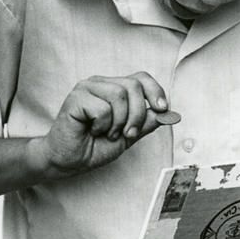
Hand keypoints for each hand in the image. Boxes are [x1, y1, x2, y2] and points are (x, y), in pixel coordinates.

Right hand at [31, 72, 179, 178]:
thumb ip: (147, 122)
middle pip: (133, 86)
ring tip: (106, 132)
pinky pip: (102, 108)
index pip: (141, 78)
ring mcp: (87, 88)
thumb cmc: (94, 146)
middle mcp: (101, 83)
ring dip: (118, 122)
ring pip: (119, 95)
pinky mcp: (76, 98)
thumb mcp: (129, 135)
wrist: (70, 161)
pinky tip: (92, 130)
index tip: (162, 109)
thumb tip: (169, 113)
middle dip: (137, 115)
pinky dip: (102, 125)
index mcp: (113, 88)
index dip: (155, 91)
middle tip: (126, 133)